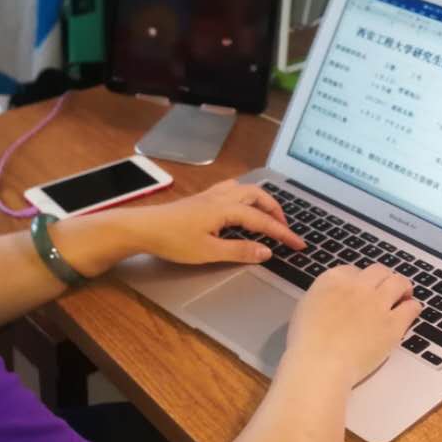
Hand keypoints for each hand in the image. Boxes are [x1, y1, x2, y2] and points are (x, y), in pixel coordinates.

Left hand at [115, 179, 306, 266]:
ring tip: (268, 215)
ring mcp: (210, 195)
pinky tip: (240, 206)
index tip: (299, 244)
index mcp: (226, 209)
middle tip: (285, 228)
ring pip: (244, 189)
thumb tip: (266, 252)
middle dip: (275, 210)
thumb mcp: (209, 252)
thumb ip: (239, 251)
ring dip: (261, 200)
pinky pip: (230, 190)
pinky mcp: (200, 199)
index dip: (283, 233)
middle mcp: (221, 197)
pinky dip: (245, 196)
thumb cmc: (173, 240)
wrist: (142, 228)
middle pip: (257, 195)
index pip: (263, 220)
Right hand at [286, 264, 419, 386]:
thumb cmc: (306, 342)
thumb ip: (324, 296)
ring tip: (403, 296)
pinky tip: (409, 313)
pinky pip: (412, 307)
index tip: (361, 290)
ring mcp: (378, 303)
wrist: (320, 364)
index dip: (360, 280)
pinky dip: (412, 308)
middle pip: (379, 271)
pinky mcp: (393, 324)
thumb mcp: (307, 306)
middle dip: (383, 279)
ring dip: (402, 287)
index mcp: (332, 279)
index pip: (353, 270)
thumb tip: (335, 299)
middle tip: (385, 290)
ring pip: (399, 282)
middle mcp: (357, 286)